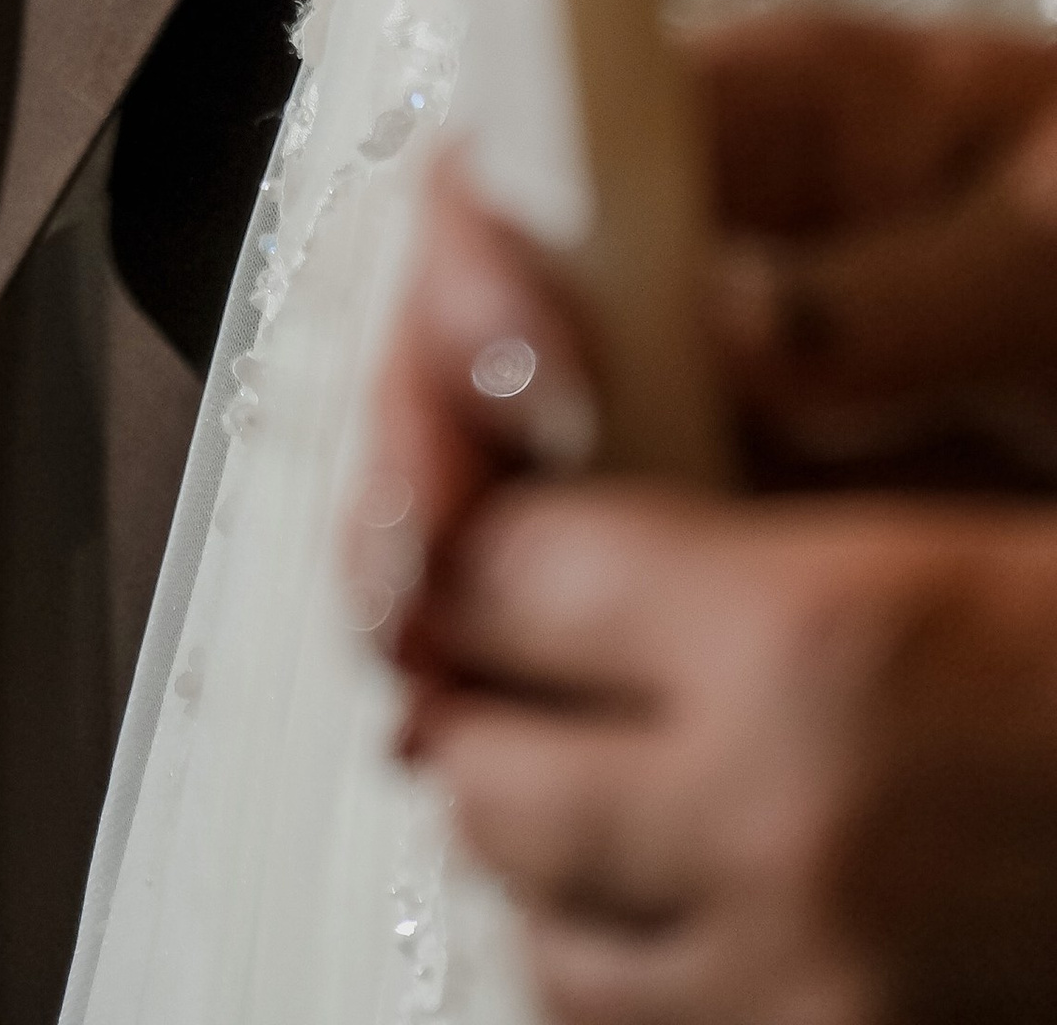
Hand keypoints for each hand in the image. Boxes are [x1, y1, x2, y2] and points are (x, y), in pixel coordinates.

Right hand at [363, 21, 1056, 681]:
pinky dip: (486, 632)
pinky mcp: (693, 490)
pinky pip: (550, 549)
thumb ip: (906, 287)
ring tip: (422, 665)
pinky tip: (466, 703)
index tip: (526, 380)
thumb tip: (732, 326)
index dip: (490, 257)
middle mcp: (677, 234)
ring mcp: (674, 364)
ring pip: (476, 439)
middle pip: (464, 302)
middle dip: (419, 436)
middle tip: (421, 561)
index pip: (542, 143)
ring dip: (425, 547)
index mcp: (758, 120)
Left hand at [416, 479, 1056, 1023]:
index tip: (517, 521)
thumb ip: (791, 508)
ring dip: (556, 853)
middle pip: (485, 765)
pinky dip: (638, 971)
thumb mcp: (985, 514)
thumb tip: (613, 495)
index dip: (495, 534)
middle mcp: (785, 830)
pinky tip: (704, 902)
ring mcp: (813, 992)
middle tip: (548, 653)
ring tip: (626, 785)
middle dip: (496, 700)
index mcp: (815, 643)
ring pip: (542, 933)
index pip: (502, 572)